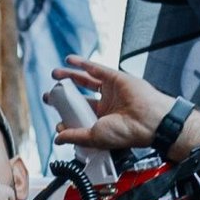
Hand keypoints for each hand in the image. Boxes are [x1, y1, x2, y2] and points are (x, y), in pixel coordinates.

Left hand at [52, 59, 199, 162]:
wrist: (148, 121)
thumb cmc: (127, 132)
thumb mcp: (94, 137)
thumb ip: (74, 136)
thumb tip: (58, 138)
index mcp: (103, 122)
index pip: (81, 117)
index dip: (67, 117)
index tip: (57, 119)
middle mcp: (107, 106)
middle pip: (81, 98)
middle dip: (65, 96)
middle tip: (51, 95)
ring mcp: (111, 91)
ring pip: (86, 81)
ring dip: (70, 77)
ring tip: (55, 75)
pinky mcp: (115, 78)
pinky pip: (95, 68)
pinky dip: (82, 63)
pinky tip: (69, 61)